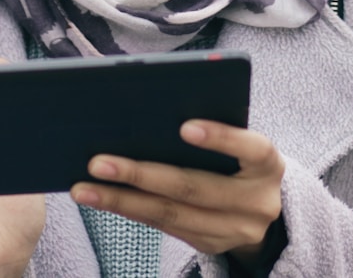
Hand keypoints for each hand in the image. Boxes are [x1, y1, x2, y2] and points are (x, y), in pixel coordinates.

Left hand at [69, 120, 283, 261]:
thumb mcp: (239, 141)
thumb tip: (145, 107)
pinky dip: (130, 211)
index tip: (184, 127)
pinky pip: (164, 228)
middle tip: (98, 162)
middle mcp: (257, 201)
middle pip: (194, 189)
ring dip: (122, 200)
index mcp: (268, 164)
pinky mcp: (211, 245)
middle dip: (141, 175)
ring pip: (171, 215)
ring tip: (84, 187)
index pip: (251, 148)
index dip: (220, 138)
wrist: (264, 207)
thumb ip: (211, 125)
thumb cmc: (238, 157)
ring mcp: (235, 230)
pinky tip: (101, 198)